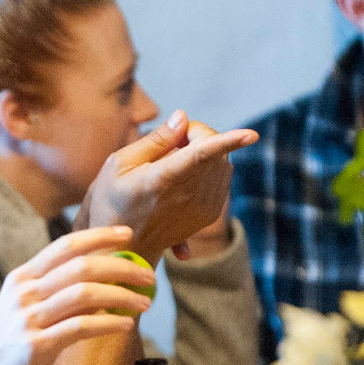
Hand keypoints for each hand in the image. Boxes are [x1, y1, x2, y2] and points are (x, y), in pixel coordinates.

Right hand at [0, 226, 153, 364]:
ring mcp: (28, 318)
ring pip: (85, 293)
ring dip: (121, 295)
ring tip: (145, 302)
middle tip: (148, 275)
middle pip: (81, 266)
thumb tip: (101, 279)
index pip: (65, 245)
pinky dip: (108, 323)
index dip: (99, 236)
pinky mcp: (36, 345)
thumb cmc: (11, 349)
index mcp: (21, 278)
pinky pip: (81, 327)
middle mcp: (23, 292)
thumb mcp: (25, 311)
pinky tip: (126, 325)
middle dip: (121, 266)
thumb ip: (54, 292)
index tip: (128, 233)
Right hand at [77, 111, 256, 264]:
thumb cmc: (112, 200)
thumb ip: (155, 139)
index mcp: (162, 180)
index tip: (251, 135)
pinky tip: (185, 175)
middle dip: (197, 134)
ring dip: (205, 152)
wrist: (121, 246)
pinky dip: (210, 168)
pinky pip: (222, 178)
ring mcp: (201, 208)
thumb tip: (183, 117)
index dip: (227, 142)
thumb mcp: (119, 164)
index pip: (200, 155)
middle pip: (214, 151)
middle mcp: (187, 196)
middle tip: (170, 141)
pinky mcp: (208, 215)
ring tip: (173, 162)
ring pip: (222, 164)